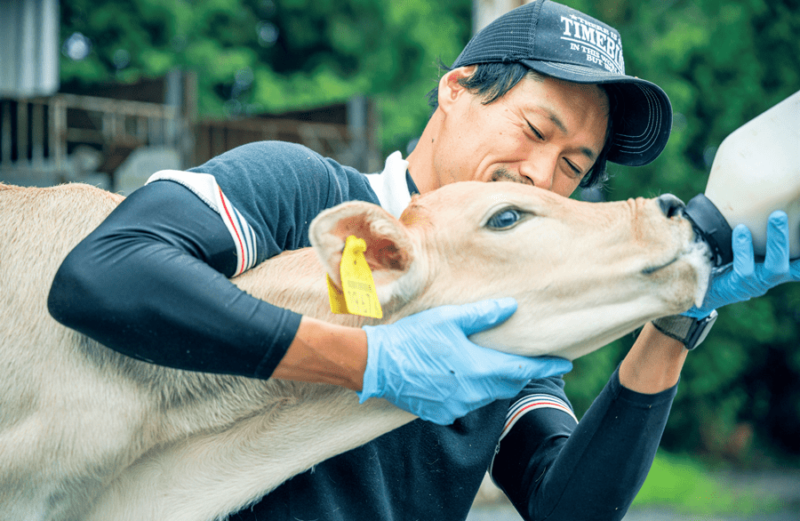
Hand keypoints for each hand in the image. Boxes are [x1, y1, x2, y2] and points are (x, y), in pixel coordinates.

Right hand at [358, 297, 571, 424]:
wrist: (376, 365)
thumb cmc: (412, 338)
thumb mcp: (448, 319)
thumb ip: (483, 315)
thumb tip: (512, 307)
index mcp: (478, 369)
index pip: (522, 370)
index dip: (546, 366)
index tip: (565, 363)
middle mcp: (472, 393)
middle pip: (507, 384)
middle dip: (522, 373)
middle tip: (533, 361)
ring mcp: (456, 407)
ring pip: (487, 394)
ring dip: (496, 381)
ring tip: (498, 365)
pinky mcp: (440, 414)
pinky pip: (466, 403)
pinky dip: (472, 390)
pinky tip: (464, 376)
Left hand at [683, 211, 799, 318]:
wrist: (697, 287)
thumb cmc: (726, 258)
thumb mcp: (747, 243)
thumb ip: (757, 226)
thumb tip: (768, 202)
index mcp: (783, 262)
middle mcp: (776, 274)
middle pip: (798, 260)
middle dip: (798, 235)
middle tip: (797, 211)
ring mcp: (759, 281)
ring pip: (778, 264)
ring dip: (778, 238)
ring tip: (777, 215)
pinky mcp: (739, 285)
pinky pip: (745, 268)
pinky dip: (744, 248)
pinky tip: (741, 231)